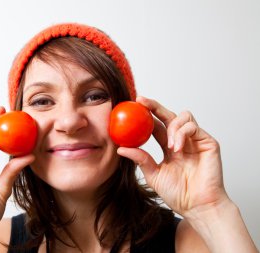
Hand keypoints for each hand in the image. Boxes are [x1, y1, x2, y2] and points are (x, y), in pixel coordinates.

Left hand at [117, 97, 227, 216]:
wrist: (197, 207)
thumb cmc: (178, 194)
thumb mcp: (153, 175)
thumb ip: (141, 159)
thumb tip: (121, 148)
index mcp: (168, 147)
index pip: (156, 125)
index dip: (145, 115)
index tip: (131, 107)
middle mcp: (182, 140)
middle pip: (168, 115)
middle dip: (154, 106)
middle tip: (141, 101)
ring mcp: (195, 140)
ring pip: (183, 117)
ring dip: (172, 126)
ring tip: (168, 145)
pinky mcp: (208, 142)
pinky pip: (193, 128)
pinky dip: (182, 134)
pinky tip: (176, 147)